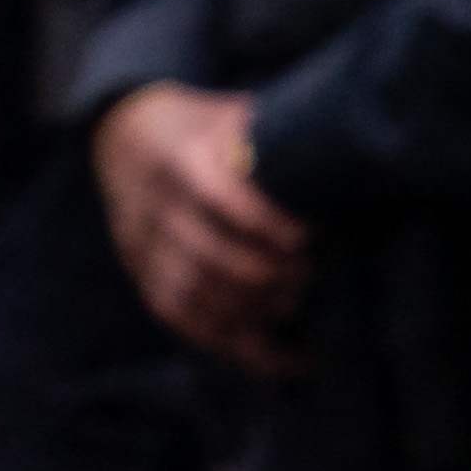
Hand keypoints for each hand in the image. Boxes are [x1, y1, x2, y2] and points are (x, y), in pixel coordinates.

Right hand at [94, 84, 307, 372]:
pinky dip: (235, 345)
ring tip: (299, 309)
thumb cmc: (199, 122)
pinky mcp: (144, 277)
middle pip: (210, 257)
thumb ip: (273, 132)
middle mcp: (156, 210)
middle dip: (267, 275)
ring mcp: (143, 249)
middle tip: (313, 274)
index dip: (268, 224)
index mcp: (182, 161)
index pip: (222, 199)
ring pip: (195, 297)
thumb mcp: (231, 111)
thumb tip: (346, 142)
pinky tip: (282, 358)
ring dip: (251, 312)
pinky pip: (186, 321)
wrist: (124, 136)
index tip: (310, 235)